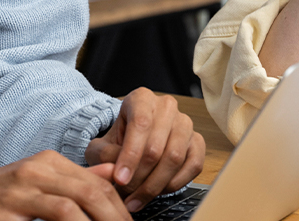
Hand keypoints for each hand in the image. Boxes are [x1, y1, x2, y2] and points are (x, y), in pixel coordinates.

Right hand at [0, 152, 130, 220]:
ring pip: (68, 211)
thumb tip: (114, 178)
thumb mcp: (37, 178)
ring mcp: (16, 194)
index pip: (97, 182)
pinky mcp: (0, 217)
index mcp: (47, 161)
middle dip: (113, 219)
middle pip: (89, 194)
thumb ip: (75, 178)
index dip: (119, 208)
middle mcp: (34, 172)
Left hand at [85, 88, 204, 212]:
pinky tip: (158, 192)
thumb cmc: (117, 143)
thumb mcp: (100, 146)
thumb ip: (104, 156)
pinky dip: (176, 184)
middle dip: (140, 177)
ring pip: (175, 157)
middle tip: (126, 195)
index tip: (120, 179)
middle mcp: (167, 107)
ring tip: (138, 198)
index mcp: (142, 99)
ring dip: (156, 184)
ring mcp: (185, 124)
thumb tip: (118, 172)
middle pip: (157, 146)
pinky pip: (193, 165)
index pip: (140, 124)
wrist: (133, 143)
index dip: (130, 155)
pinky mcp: (198, 141)